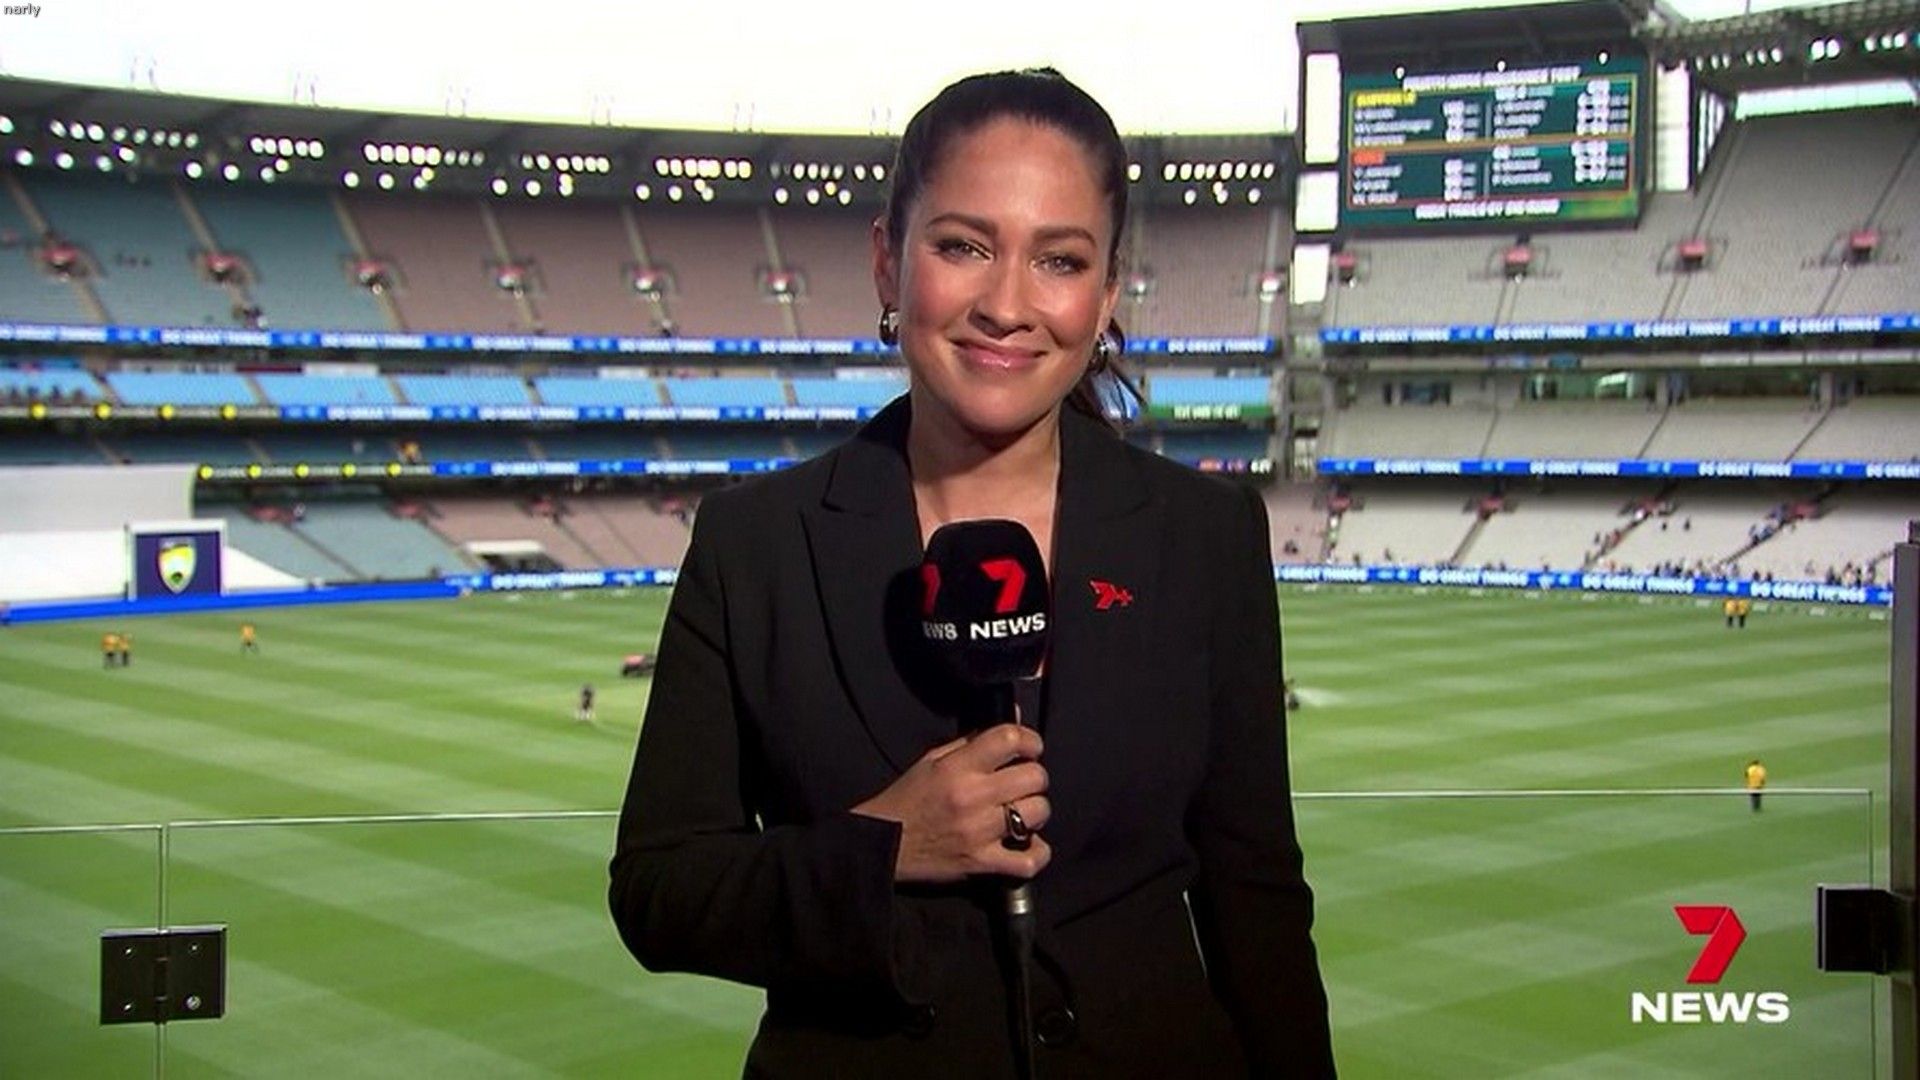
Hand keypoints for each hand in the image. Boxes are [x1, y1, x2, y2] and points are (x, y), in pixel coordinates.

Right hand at [853, 723, 1050, 883]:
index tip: (1030, 748)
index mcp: (958, 767)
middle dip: (1035, 776)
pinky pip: (1029, 861)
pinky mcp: (982, 863)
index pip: (1010, 738)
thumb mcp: (933, 759)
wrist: (882, 844)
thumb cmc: (908, 798)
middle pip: (1035, 776)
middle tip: (1022, 782)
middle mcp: (972, 796)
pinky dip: (1037, 853)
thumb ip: (974, 740)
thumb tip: (1014, 717)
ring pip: (1038, 812)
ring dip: (1036, 811)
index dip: (1030, 740)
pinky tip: (1029, 844)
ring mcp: (980, 832)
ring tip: (1022, 812)